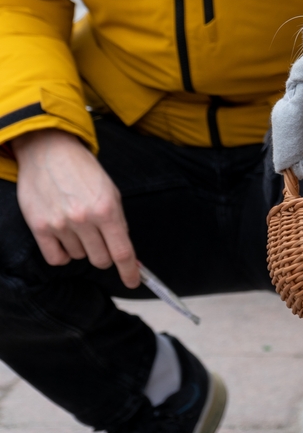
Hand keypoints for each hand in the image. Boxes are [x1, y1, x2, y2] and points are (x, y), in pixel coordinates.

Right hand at [11, 128, 139, 287]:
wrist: (49, 151)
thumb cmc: (84, 172)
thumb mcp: (112, 193)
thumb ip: (119, 225)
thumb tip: (130, 257)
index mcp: (107, 209)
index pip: (122, 252)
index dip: (130, 271)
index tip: (134, 281)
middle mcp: (83, 219)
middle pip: (101, 260)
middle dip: (105, 254)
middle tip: (100, 238)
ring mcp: (59, 224)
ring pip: (79, 257)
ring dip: (83, 247)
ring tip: (77, 224)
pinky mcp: (39, 227)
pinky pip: (56, 259)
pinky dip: (63, 254)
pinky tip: (64, 238)